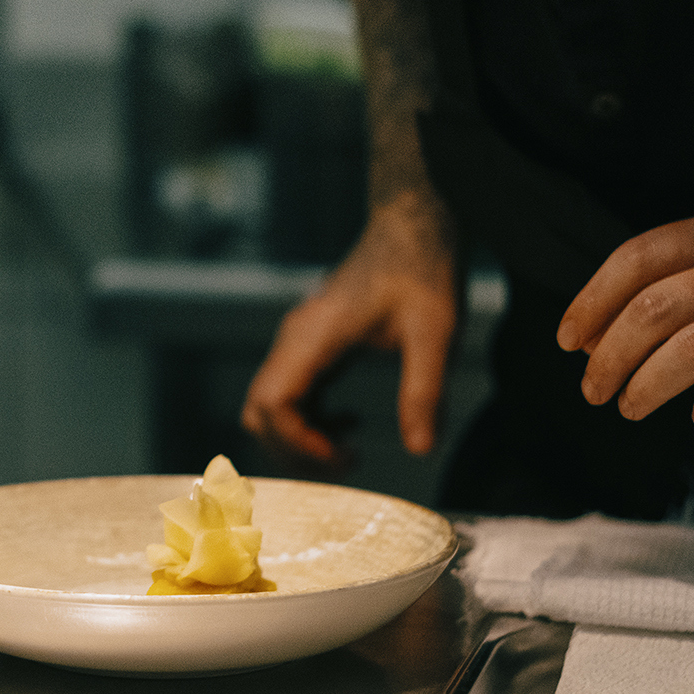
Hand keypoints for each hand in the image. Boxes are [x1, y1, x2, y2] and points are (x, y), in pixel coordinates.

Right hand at [242, 192, 459, 461]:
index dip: (300, 444)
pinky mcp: (312, 343)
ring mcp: (299, 341)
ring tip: (347, 456)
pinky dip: (310, 421)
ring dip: (299, 438)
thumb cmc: (423, 269)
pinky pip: (290, 394)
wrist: (413, 225)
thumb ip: (424, 391)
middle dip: (292, 451)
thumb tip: (420, 449)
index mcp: (313, 335)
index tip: (347, 460)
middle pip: (259, 411)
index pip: (274, 404)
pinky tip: (350, 426)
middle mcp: (295, 339)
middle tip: (343, 468)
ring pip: (269, 405)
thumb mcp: (434, 332)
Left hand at [558, 208, 693, 429]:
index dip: (593, 299)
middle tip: (591, 386)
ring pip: (690, 351)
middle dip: (609, 353)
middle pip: (656, 308)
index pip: (640, 256)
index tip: (570, 338)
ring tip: (629, 406)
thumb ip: (688, 281)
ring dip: (645, 386)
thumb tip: (599, 330)